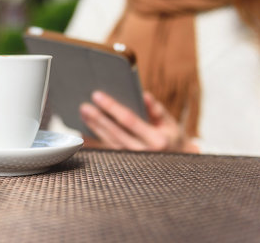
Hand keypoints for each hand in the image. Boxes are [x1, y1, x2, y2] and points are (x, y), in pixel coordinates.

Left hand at [79, 91, 197, 152]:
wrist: (176, 160)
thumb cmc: (170, 136)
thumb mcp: (169, 122)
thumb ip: (156, 109)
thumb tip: (143, 95)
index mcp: (156, 140)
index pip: (129, 120)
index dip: (111, 107)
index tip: (97, 95)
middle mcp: (143, 152)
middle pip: (115, 132)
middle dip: (98, 118)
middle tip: (84, 106)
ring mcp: (133, 160)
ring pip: (108, 141)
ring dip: (94, 127)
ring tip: (83, 113)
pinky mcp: (125, 163)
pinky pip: (106, 150)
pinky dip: (94, 141)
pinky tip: (83, 132)